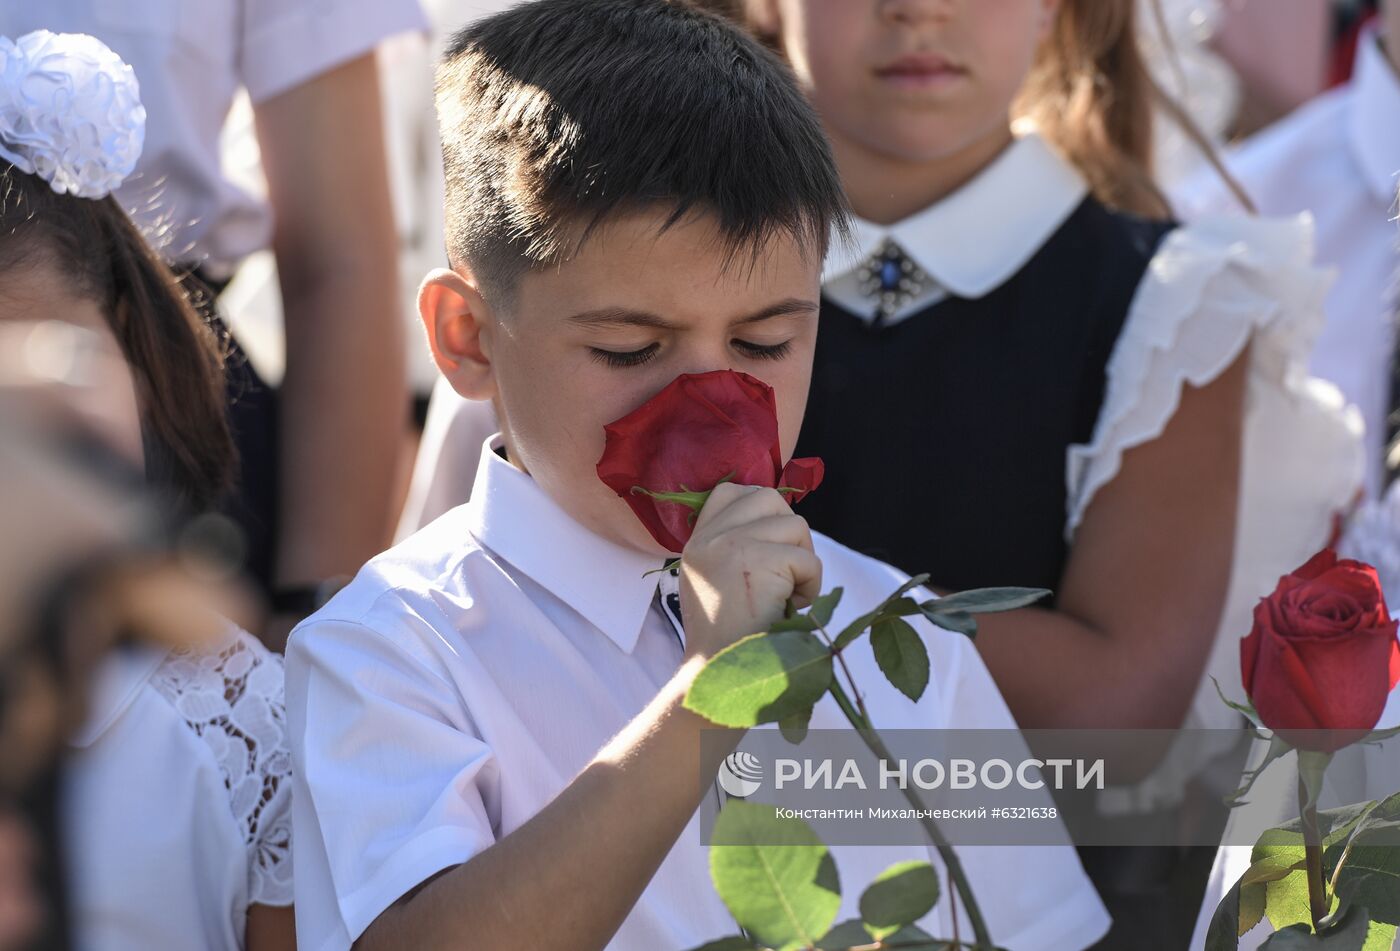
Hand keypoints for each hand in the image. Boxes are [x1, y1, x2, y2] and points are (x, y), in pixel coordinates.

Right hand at [677, 483, 820, 660]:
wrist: (717, 674)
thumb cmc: (726, 637)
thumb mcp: (712, 581)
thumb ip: (731, 547)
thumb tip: (776, 521)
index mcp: (697, 540)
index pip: (729, 492)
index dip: (760, 508)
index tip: (771, 542)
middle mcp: (710, 537)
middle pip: (769, 499)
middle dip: (790, 532)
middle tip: (787, 572)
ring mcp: (732, 544)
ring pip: (795, 526)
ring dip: (803, 562)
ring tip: (787, 595)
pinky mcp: (759, 559)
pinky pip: (808, 559)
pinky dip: (811, 586)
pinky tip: (791, 608)